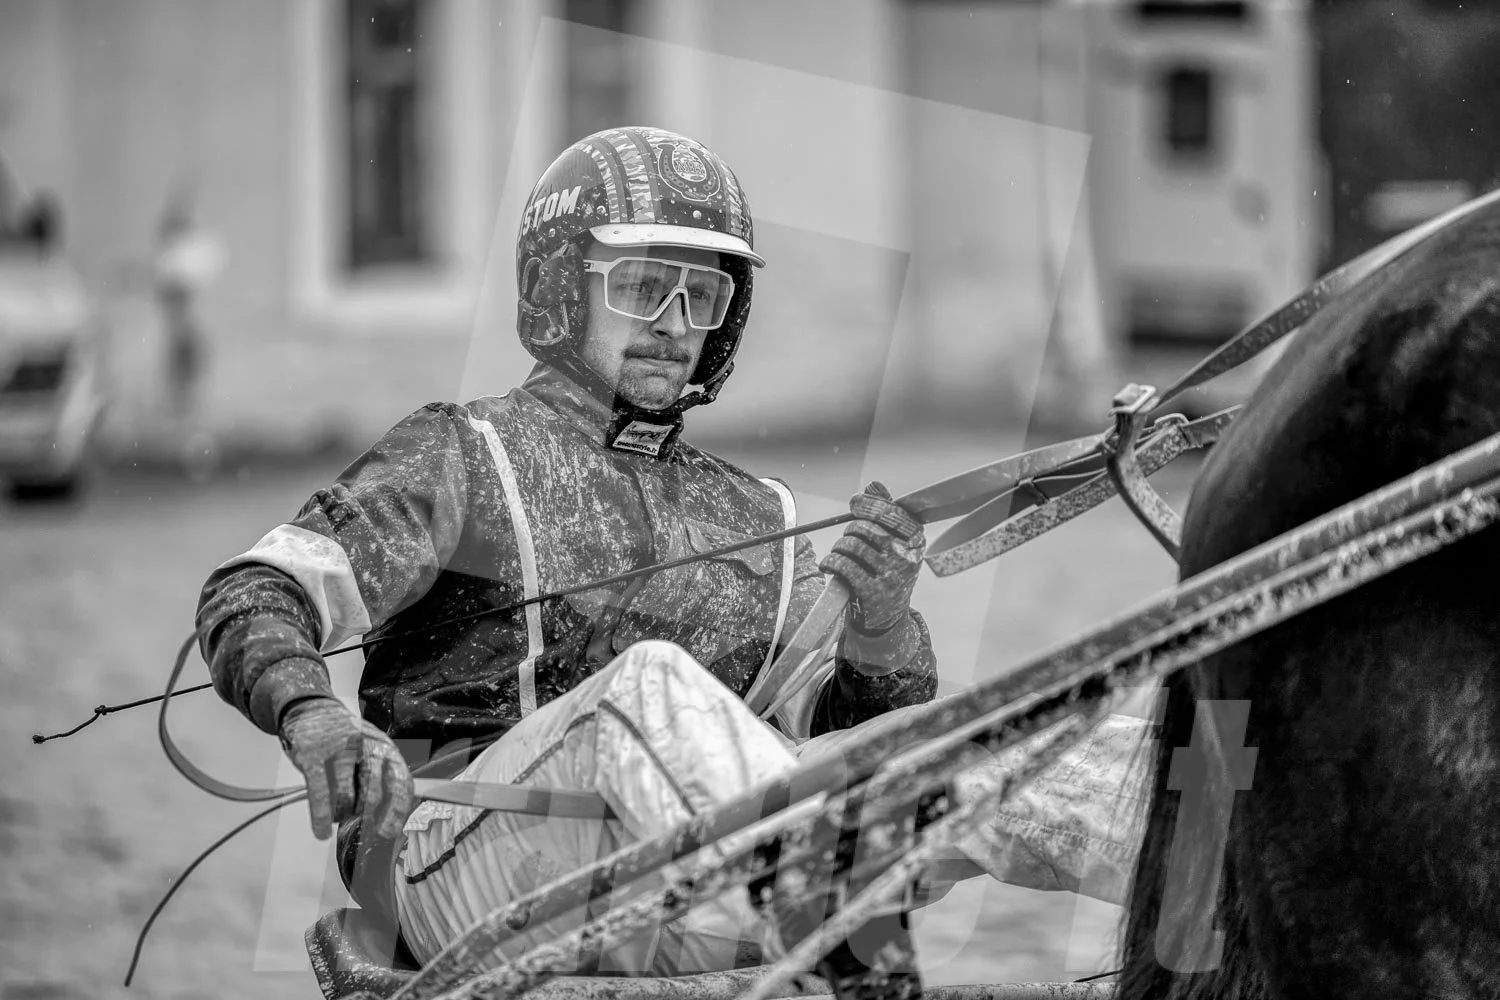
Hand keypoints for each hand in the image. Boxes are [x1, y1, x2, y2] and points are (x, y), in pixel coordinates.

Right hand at [278, 696, 413, 841]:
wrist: (312, 709)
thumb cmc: (344, 737)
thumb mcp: (370, 749)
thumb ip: (380, 777)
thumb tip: (387, 817)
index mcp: (384, 747)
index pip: (400, 781)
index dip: (397, 810)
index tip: (390, 832)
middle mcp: (365, 746)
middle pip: (375, 789)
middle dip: (372, 817)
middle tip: (368, 833)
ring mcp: (338, 749)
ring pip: (346, 794)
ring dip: (343, 814)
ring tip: (339, 817)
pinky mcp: (313, 755)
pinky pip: (319, 792)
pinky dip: (321, 816)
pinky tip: (321, 831)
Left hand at [819, 481, 924, 634]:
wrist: (888, 617)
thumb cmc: (888, 572)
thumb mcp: (894, 544)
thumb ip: (885, 513)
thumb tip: (874, 484)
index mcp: (916, 541)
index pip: (893, 513)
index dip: (870, 505)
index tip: (855, 503)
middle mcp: (907, 557)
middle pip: (869, 528)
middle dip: (851, 529)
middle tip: (848, 537)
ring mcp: (892, 576)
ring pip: (854, 546)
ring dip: (839, 546)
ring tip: (839, 553)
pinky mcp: (874, 593)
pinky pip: (844, 566)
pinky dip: (831, 562)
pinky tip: (829, 565)